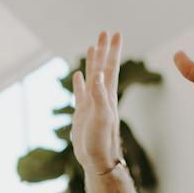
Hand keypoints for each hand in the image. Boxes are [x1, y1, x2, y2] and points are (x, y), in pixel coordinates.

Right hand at [71, 31, 125, 178]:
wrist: (96, 160)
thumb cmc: (100, 141)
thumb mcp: (102, 118)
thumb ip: (100, 96)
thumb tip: (100, 75)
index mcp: (107, 95)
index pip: (110, 67)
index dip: (111, 50)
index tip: (114, 33)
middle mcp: (101, 96)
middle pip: (102, 67)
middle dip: (104, 50)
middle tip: (105, 32)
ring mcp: (91, 104)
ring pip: (92, 77)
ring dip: (93, 62)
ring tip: (92, 47)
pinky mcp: (83, 113)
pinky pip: (81, 92)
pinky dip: (80, 82)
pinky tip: (79, 75)